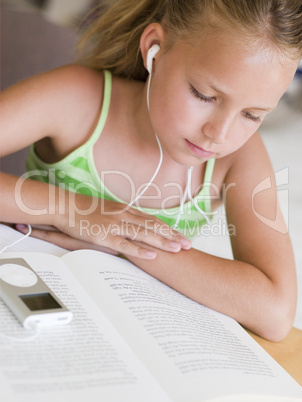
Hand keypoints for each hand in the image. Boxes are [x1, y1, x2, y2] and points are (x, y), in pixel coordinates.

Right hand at [16, 198, 190, 258]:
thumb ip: (124, 218)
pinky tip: (152, 255)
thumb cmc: (87, 210)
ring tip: (177, 249)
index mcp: (126, 210)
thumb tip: (135, 228)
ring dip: (162, 242)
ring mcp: (115, 225)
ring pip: (143, 234)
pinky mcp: (104, 235)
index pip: (153, 220)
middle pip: (153, 227)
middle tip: (188, 245)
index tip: (182, 236)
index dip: (169, 229)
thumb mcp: (110, 210)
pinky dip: (139, 250)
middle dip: (172, 236)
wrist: (67, 206)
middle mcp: (124, 215)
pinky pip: (125, 244)